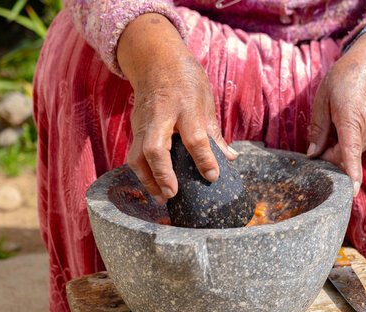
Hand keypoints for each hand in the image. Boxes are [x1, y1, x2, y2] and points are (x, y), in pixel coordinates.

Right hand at [117, 14, 236, 204]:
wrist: (156, 60)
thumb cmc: (186, 80)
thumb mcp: (206, 100)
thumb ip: (215, 133)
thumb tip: (230, 159)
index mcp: (186, 106)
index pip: (195, 137)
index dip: (205, 159)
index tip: (213, 176)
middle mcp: (161, 115)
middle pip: (155, 148)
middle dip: (163, 174)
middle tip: (172, 194)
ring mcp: (143, 122)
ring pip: (137, 155)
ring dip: (148, 180)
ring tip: (162, 198)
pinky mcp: (134, 127)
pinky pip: (134, 154)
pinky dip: (143, 172)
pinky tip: (153, 186)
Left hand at [307, 32, 365, 196]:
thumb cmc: (344, 79)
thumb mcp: (323, 99)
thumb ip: (317, 128)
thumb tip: (313, 154)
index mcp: (351, 120)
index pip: (350, 153)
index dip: (351, 174)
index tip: (352, 192)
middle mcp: (365, 131)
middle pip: (341, 158)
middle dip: (325, 155)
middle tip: (316, 137)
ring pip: (346, 154)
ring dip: (333, 148)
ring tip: (329, 124)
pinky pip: (352, 147)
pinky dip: (341, 143)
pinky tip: (337, 126)